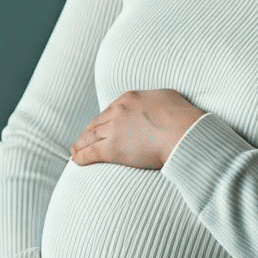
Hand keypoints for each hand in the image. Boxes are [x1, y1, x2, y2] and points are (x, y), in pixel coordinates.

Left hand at [70, 89, 204, 169]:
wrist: (184, 132)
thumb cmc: (182, 116)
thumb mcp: (166, 97)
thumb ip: (152, 101)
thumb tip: (152, 105)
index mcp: (129, 98)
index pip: (110, 110)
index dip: (102, 120)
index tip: (98, 127)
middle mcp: (118, 111)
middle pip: (96, 123)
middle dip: (87, 132)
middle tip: (80, 139)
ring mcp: (114, 129)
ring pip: (90, 137)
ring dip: (79, 144)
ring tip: (74, 151)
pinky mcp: (113, 148)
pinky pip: (91, 152)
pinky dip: (81, 156)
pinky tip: (76, 159)